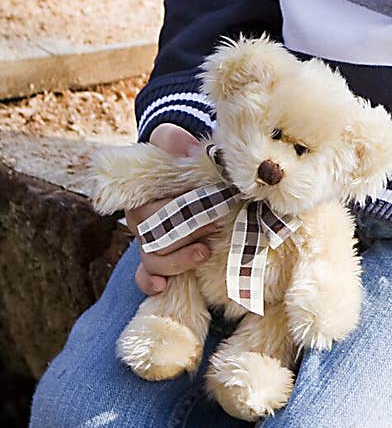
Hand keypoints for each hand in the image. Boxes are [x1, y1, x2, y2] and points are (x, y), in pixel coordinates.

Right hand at [125, 124, 217, 296]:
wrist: (173, 163)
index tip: (207, 204)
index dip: (178, 210)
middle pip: (154, 237)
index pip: (152, 209)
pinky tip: (163, 287)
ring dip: (179, 259)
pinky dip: (150, 283)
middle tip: (217, 224)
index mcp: (139, 193)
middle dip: (188, 234)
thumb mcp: (172, 139)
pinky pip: (144, 276)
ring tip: (206, 252)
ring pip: (152, 260)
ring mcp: (145, 241)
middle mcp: (138, 220)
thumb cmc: (173, 152)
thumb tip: (189, 151)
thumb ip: (176, 142)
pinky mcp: (154, 257)